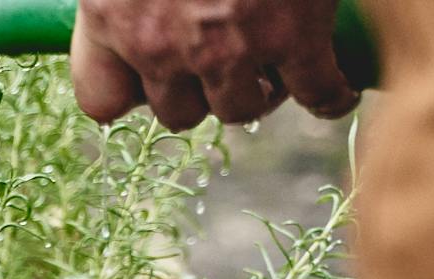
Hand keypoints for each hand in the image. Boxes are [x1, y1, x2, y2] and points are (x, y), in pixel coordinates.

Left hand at [70, 0, 359, 129]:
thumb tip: (150, 5)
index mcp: (111, 17)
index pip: (100, 101)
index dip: (129, 92)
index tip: (148, 79)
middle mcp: (161, 46)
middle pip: (177, 113)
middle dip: (198, 92)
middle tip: (221, 64)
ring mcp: (228, 49)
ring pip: (241, 108)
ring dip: (255, 93)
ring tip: (271, 70)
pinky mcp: (294, 36)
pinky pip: (315, 91)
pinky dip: (327, 96)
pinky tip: (332, 92)